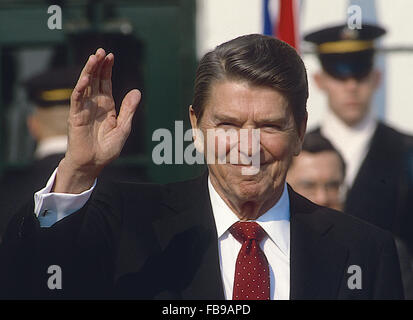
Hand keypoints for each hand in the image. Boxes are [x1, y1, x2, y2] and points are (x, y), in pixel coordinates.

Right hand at [54, 48, 140, 192]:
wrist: (94, 163)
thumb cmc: (107, 148)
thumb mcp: (123, 127)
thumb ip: (129, 110)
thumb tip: (137, 91)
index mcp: (106, 105)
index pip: (106, 82)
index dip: (107, 69)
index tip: (111, 56)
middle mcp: (94, 104)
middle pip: (95, 80)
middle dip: (98, 65)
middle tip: (101, 50)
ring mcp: (84, 108)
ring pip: (85, 85)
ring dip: (88, 71)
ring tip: (93, 57)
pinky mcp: (75, 116)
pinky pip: (76, 99)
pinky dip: (80, 89)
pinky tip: (86, 79)